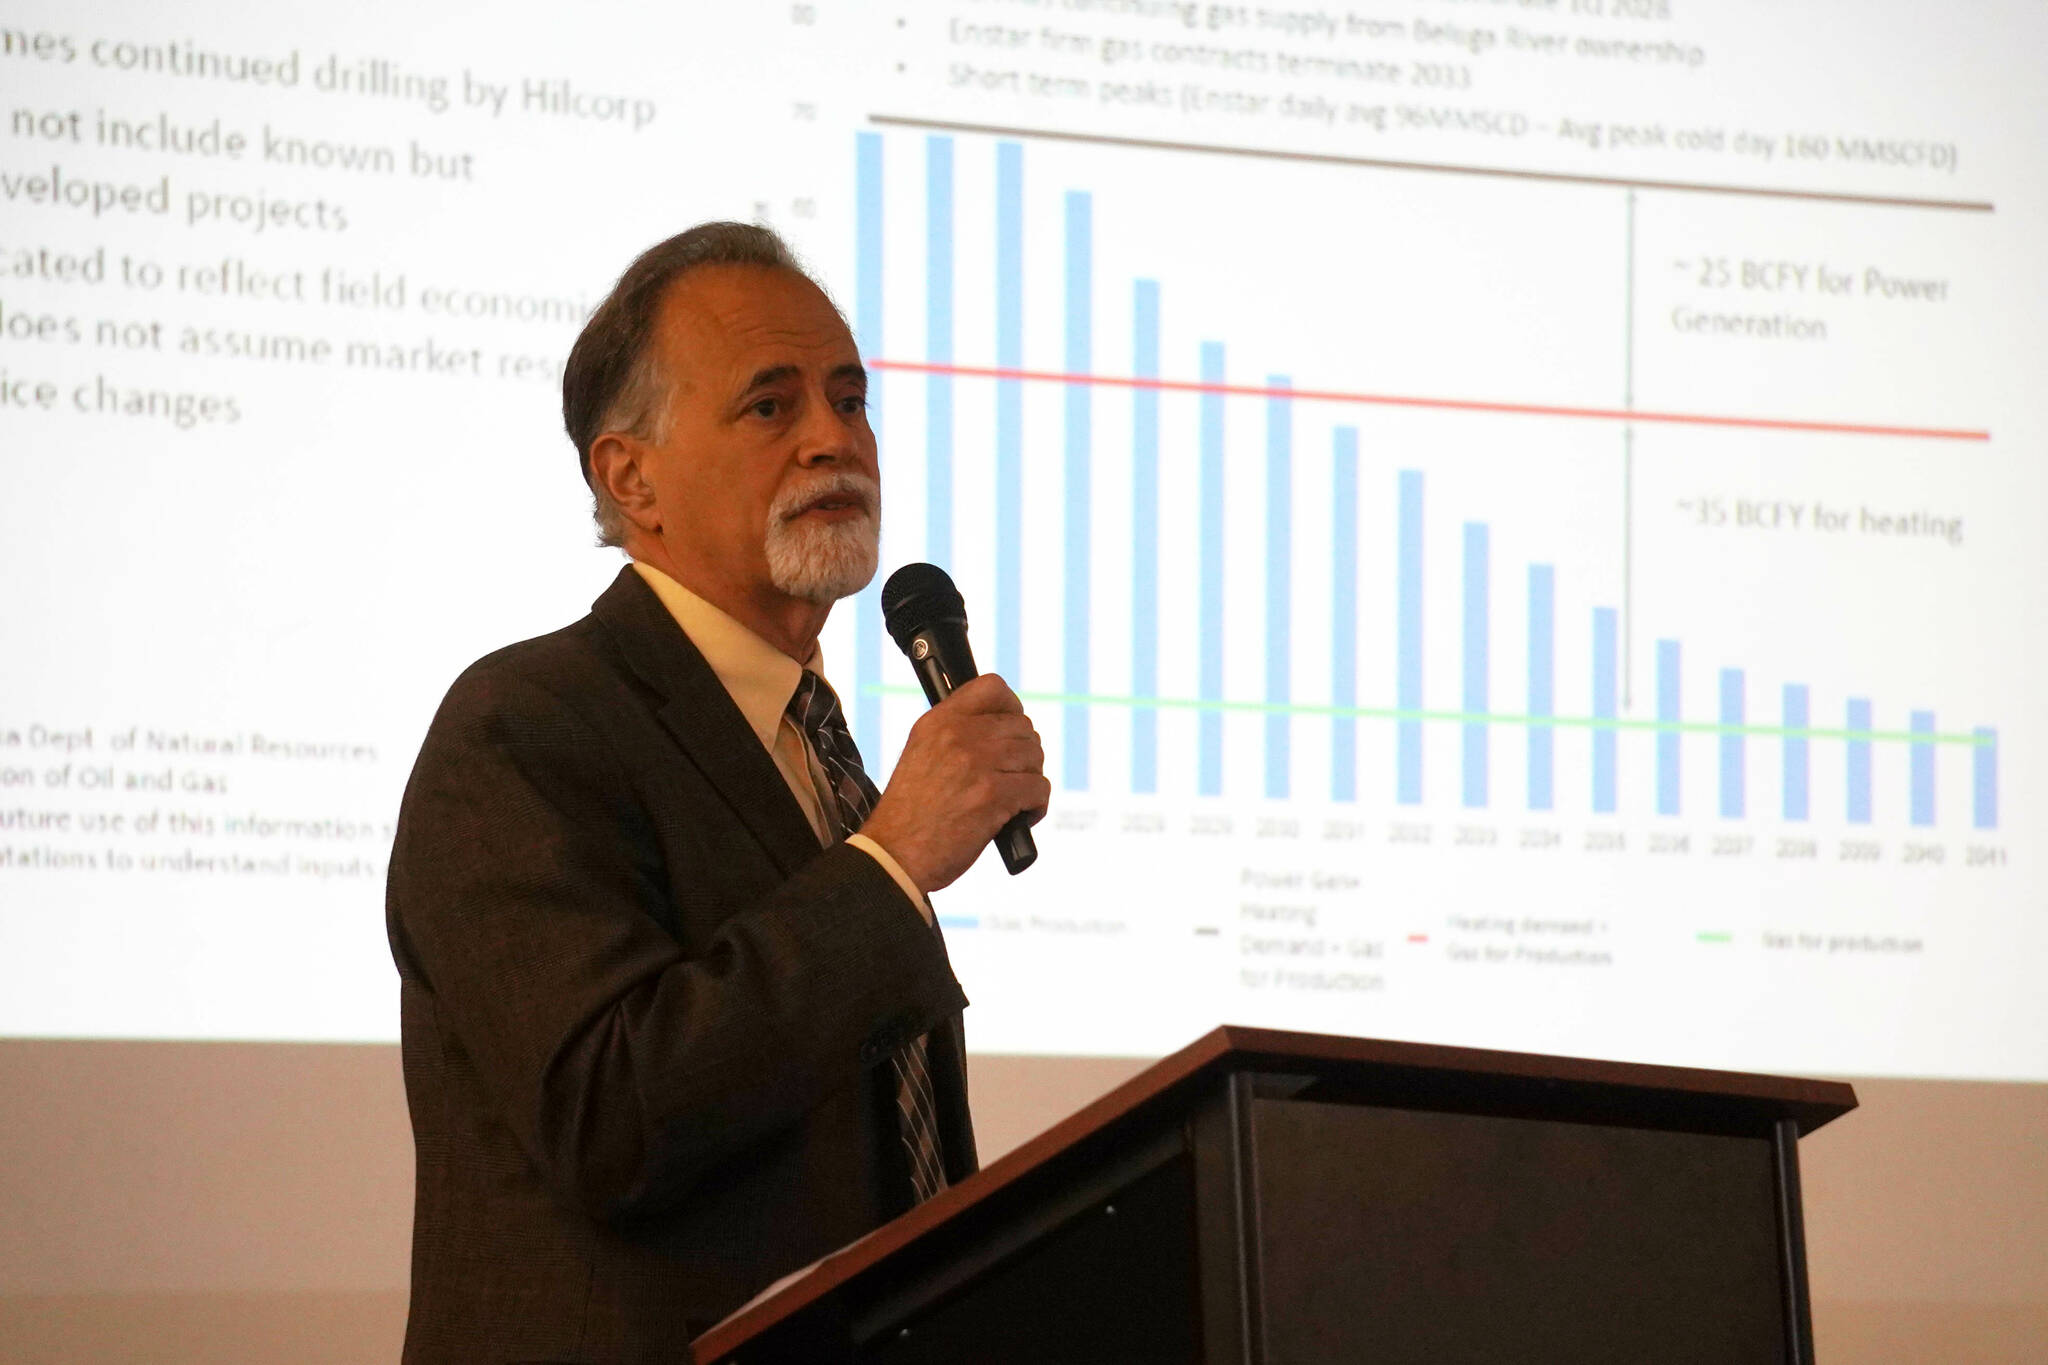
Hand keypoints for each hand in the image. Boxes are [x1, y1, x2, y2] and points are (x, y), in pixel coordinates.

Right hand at [859, 674, 1047, 891]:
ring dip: (1031, 780)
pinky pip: (1038, 787)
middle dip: (1024, 755)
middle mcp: (958, 735)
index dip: (1012, 707)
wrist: (894, 854)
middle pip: (1022, 726)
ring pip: (1034, 756)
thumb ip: (955, 736)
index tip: (1011, 730)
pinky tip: (1022, 817)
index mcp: (938, 721)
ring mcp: (977, 763)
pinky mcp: (992, 795)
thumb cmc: (909, 815)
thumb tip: (1001, 731)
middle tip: (1011, 778)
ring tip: (1015, 799)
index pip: (993, 687)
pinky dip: (1037, 805)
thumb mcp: (921, 755)